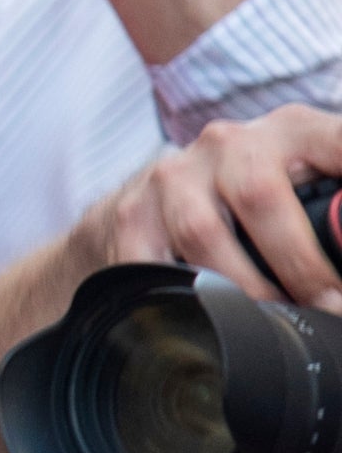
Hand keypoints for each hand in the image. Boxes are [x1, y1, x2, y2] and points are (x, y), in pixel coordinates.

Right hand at [96, 106, 341, 307]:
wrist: (151, 200)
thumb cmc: (251, 197)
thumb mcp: (307, 182)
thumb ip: (340, 205)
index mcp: (293, 130)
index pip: (337, 142)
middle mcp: (230, 142)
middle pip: (261, 197)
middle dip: (301, 265)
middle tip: (330, 307)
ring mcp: (175, 175)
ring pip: (203, 233)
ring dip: (244, 289)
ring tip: (276, 323)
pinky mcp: (132, 213)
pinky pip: (152, 261)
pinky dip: (180, 294)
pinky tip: (207, 317)